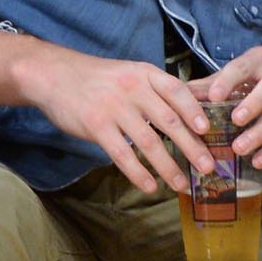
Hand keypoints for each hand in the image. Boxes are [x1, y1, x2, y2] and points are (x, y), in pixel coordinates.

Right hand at [16, 51, 213, 194]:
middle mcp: (134, 89)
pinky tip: (150, 187)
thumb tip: (192, 112)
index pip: (178, 92)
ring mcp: (115, 108)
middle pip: (169, 121)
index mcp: (146, 74)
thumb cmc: (99, 79)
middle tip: (208, 167)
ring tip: (182, 184)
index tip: (208, 131)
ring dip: (168, 166)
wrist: (53, 75)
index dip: (194, 111)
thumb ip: (157, 90)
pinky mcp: (97, 126)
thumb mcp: (131, 73)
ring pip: (149, 142)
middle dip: (192, 147)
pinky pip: (122, 154)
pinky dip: (138, 173)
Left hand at [191, 47, 261, 169]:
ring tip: (240, 149)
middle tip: (235, 121)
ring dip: (261, 133)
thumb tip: (179, 93)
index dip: (228, 81)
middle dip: (253, 104)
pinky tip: (259, 161)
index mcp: (261, 59)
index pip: (242, 67)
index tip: (213, 97)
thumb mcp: (245, 74)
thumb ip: (214, 83)